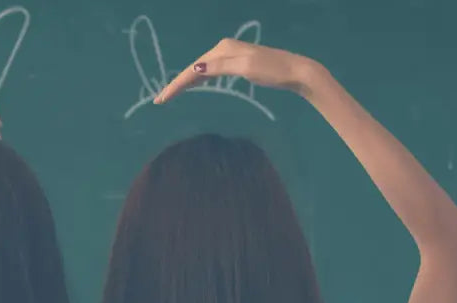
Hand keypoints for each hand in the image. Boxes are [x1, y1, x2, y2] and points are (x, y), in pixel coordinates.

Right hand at [154, 39, 326, 102]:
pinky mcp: (238, 63)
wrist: (295, 72)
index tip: (162, 99)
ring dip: (187, 81)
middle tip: (161, 100)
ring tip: (172, 94)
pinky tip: (196, 83)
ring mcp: (231, 55)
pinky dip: (201, 78)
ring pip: (203, 69)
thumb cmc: (273, 71)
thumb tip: (195, 69)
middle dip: (178, 84)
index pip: (193, 69)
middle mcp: (224, 48)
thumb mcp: (246, 69)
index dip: (176, 84)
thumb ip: (220, 68)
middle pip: (195, 68)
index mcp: (223, 49)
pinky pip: (212, 70)